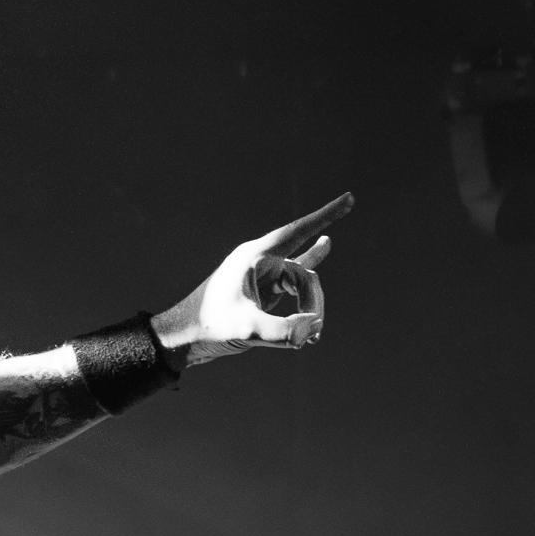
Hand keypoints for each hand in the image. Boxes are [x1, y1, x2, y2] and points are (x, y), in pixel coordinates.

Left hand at [153, 192, 354, 364]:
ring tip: (314, 336)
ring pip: (301, 284)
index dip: (326, 216)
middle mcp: (260, 262)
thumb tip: (312, 330)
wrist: (183, 338)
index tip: (351, 198)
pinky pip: (294, 285)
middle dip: (313, 302)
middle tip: (313, 332)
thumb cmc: (209, 326)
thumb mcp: (246, 330)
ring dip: (311, 308)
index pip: (298, 231)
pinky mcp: (263, 293)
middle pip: (304, 274)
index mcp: (254, 257)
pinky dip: (307, 296)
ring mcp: (263, 277)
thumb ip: (283, 331)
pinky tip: (324, 266)